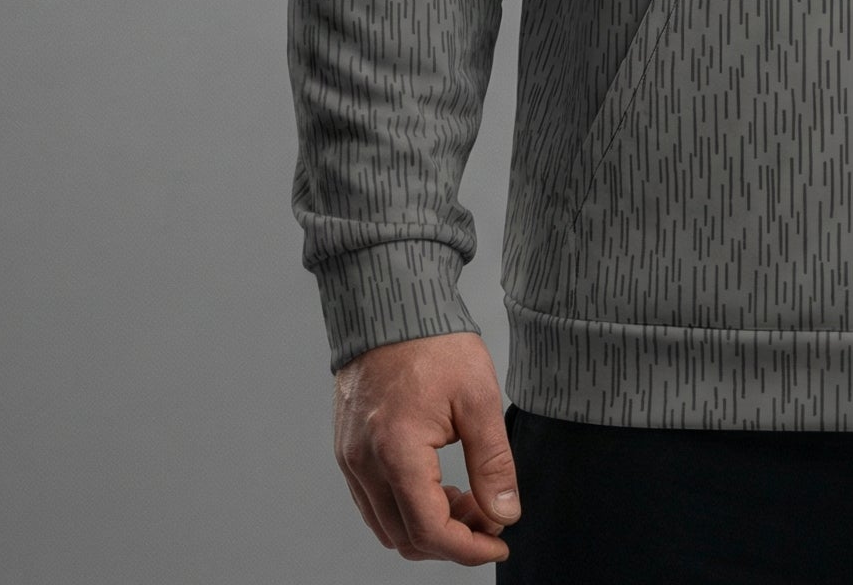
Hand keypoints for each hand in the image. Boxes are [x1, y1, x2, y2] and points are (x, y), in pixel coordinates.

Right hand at [332, 330, 521, 563]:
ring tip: (467, 497)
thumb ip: (492, 463)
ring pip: (386, 525)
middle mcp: (363, 463)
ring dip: (428, 526)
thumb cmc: (435, 343)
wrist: (392, 304)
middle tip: (489, 515)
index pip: (429, 530)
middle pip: (404, 537)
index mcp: (396, 452)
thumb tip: (504, 513)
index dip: (468, 548)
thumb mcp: (479, 398)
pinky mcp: (347, 450)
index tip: (499, 542)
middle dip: (452, 539)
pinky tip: (437, 483)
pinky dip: (406, 507)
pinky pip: (372, 502)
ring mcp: (349, 458)